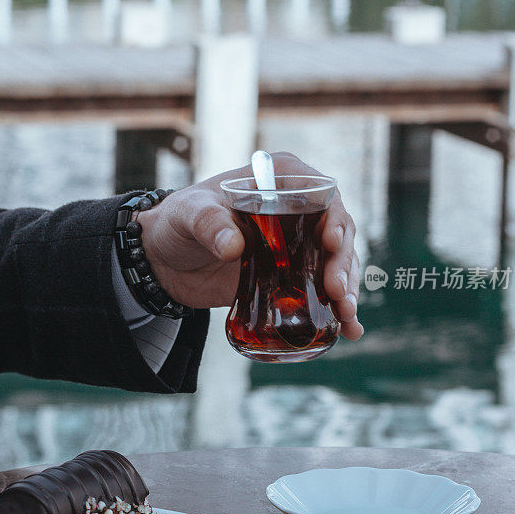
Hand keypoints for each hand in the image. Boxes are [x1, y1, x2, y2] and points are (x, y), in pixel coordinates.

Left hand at [138, 152, 363, 339]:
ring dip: (347, 291)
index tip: (332, 243)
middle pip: (338, 233)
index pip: (321, 195)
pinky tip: (350, 331)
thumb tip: (234, 247)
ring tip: (347, 317)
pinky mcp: (291, 277)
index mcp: (280, 182)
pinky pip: (320, 291)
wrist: (164, 261)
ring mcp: (297, 246)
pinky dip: (337, 311)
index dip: (334, 219)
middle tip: (337, 292)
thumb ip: (209, 224)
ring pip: (337, 264)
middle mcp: (297, 211)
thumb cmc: (178, 222)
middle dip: (343, 264)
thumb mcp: (189, 214)